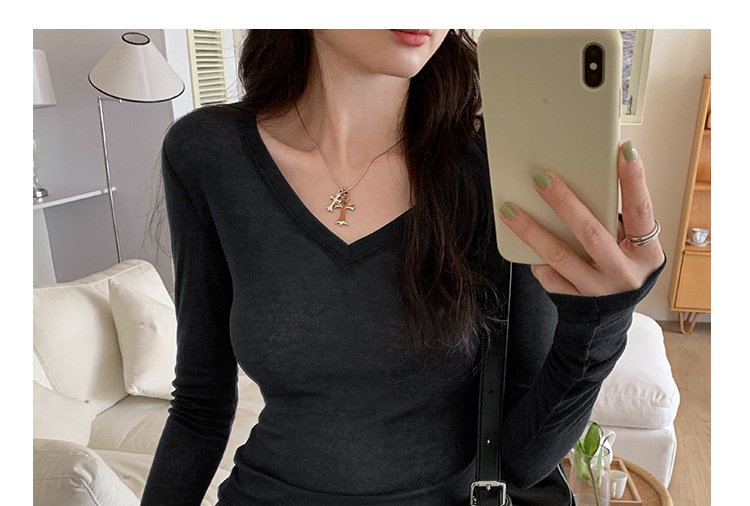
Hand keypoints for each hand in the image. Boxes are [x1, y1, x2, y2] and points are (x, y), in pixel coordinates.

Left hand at [497, 141, 664, 295]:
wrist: (615, 314)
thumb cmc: (624, 266)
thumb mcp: (633, 244)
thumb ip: (616, 219)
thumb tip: (586, 178)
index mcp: (646, 252)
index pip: (640, 211)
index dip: (635, 181)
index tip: (624, 151)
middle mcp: (622, 271)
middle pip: (591, 233)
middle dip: (564, 203)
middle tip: (541, 178)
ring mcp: (597, 289)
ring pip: (559, 256)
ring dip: (532, 230)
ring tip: (510, 209)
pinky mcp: (576, 300)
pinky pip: (550, 278)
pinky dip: (537, 261)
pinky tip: (523, 245)